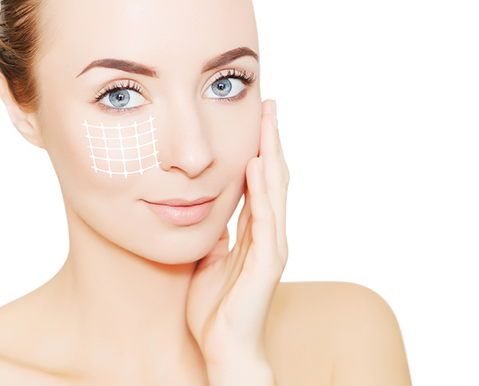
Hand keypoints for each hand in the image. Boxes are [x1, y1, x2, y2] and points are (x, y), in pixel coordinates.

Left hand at [186, 100, 288, 383]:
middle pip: (273, 178)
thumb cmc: (216, 309)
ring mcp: (271, 247)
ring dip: (272, 155)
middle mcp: (269, 234)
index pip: (261, 183)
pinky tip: (258, 167)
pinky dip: (263, 194)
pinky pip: (264, 221)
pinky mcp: (267, 263)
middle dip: (271, 141)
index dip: (260, 150)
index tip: (256, 120)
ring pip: (274, 192)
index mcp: (254, 233)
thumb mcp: (211, 261)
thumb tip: (212, 213)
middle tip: (270, 106)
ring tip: (269, 122)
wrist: (225, 349)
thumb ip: (218, 235)